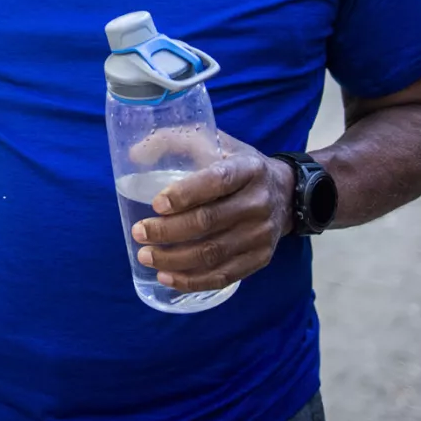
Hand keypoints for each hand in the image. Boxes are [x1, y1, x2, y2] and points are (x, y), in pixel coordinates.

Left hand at [130, 133, 294, 292]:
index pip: (216, 181)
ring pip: (213, 253)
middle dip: (168, 231)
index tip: (156, 204)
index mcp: (248, 169)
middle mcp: (259, 201)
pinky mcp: (261, 258)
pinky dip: (192, 280)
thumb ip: (175, 140)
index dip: (184, 194)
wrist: (286, 193)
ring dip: (174, 259)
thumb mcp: (215, 142)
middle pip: (209, 221)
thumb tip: (134, 154)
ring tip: (146, 256)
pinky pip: (224, 275)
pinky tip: (167, 277)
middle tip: (140, 233)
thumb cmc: (237, 166)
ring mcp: (262, 233)